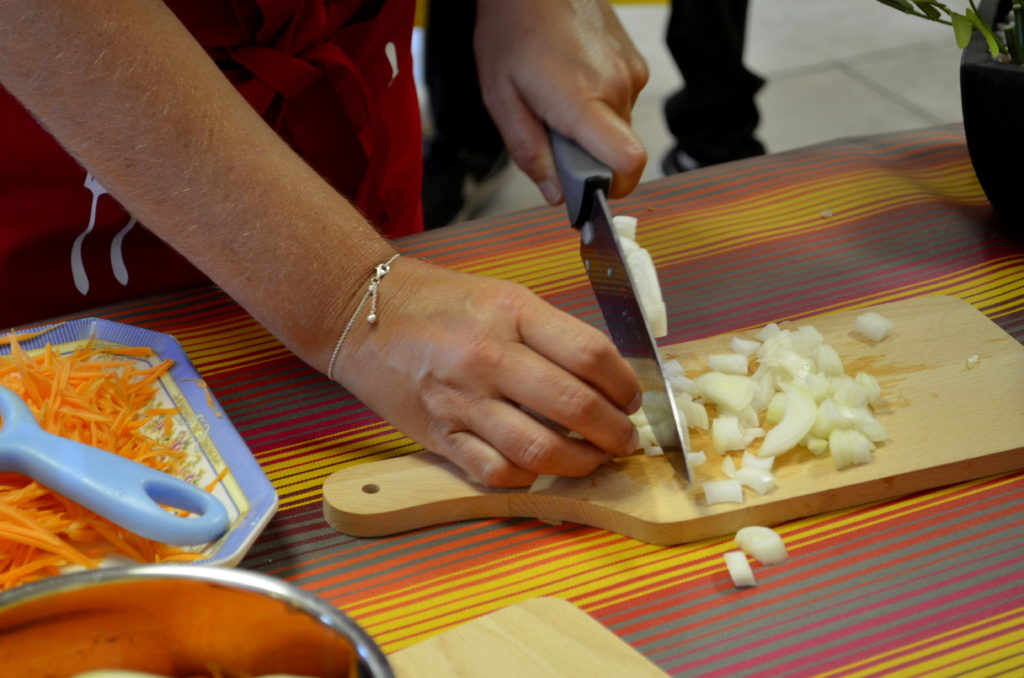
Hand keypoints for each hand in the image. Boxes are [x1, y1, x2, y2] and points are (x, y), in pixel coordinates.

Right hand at [335, 257, 641, 486]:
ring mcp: (461, 401)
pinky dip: (527, 478)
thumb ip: (552, 333)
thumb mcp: (503, 296)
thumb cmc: (438, 302)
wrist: (361, 313)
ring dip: (582, 463)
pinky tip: (539, 467)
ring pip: (540, 451)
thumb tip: (606, 378)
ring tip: (594, 460)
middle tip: (625, 439)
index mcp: (511, 314)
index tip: (632, 398)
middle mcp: (488, 358)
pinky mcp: (439, 435)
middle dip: (615, 433)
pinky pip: (495, 472)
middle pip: (575, 407)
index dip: (625, 384)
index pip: (591, 355)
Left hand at [474, 0, 648, 202]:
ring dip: (592, 129)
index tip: (590, 192)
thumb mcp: (501, 99)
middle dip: (589, 158)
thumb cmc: (512, 30)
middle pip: (620, 152)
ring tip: (557, 100)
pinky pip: (622, 103)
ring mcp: (631, 72)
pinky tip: (571, 83)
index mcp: (583, 100)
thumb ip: (529, 152)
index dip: (614, 189)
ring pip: (620, 128)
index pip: (629, 162)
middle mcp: (618, 87)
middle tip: (552, 135)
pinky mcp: (635, 62)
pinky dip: (599, 106)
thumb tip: (555, 194)